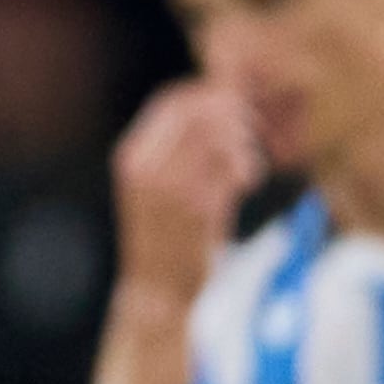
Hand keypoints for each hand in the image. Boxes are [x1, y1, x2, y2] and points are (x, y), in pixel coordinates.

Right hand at [110, 79, 267, 302]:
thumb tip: (211, 102)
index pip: (169, 100)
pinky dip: (250, 171)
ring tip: (250, 157)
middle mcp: (146, 168)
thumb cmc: (160, 235)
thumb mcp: (150, 185)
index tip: (230, 101)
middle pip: (199, 111)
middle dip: (232, 111)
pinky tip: (250, 182)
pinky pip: (235, 171)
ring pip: (221, 136)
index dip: (205, 94)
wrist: (155, 289)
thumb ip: (171, 145)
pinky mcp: (199, 209)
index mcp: (131, 157)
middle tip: (252, 124)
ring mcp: (171, 188)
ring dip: (245, 141)